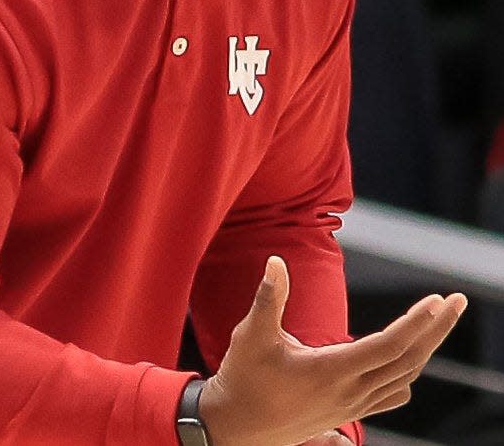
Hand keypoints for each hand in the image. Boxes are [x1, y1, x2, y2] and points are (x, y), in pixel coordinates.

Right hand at [199, 255, 466, 445]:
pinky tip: (410, 360)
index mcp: (330, 371)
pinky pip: (390, 394)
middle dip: (436, 330)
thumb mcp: (251, 335)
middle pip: (408, 360)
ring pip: (403, 377)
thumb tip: (277, 262)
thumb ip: (269, 298)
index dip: (416, 323)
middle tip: (457, 301)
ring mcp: (350, 405)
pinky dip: (408, 373)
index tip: (438, 301)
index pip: (389, 346)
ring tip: (439, 321)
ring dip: (426, 348)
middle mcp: (348, 392)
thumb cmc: (242, 380)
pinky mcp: (345, 412)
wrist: (234, 429)